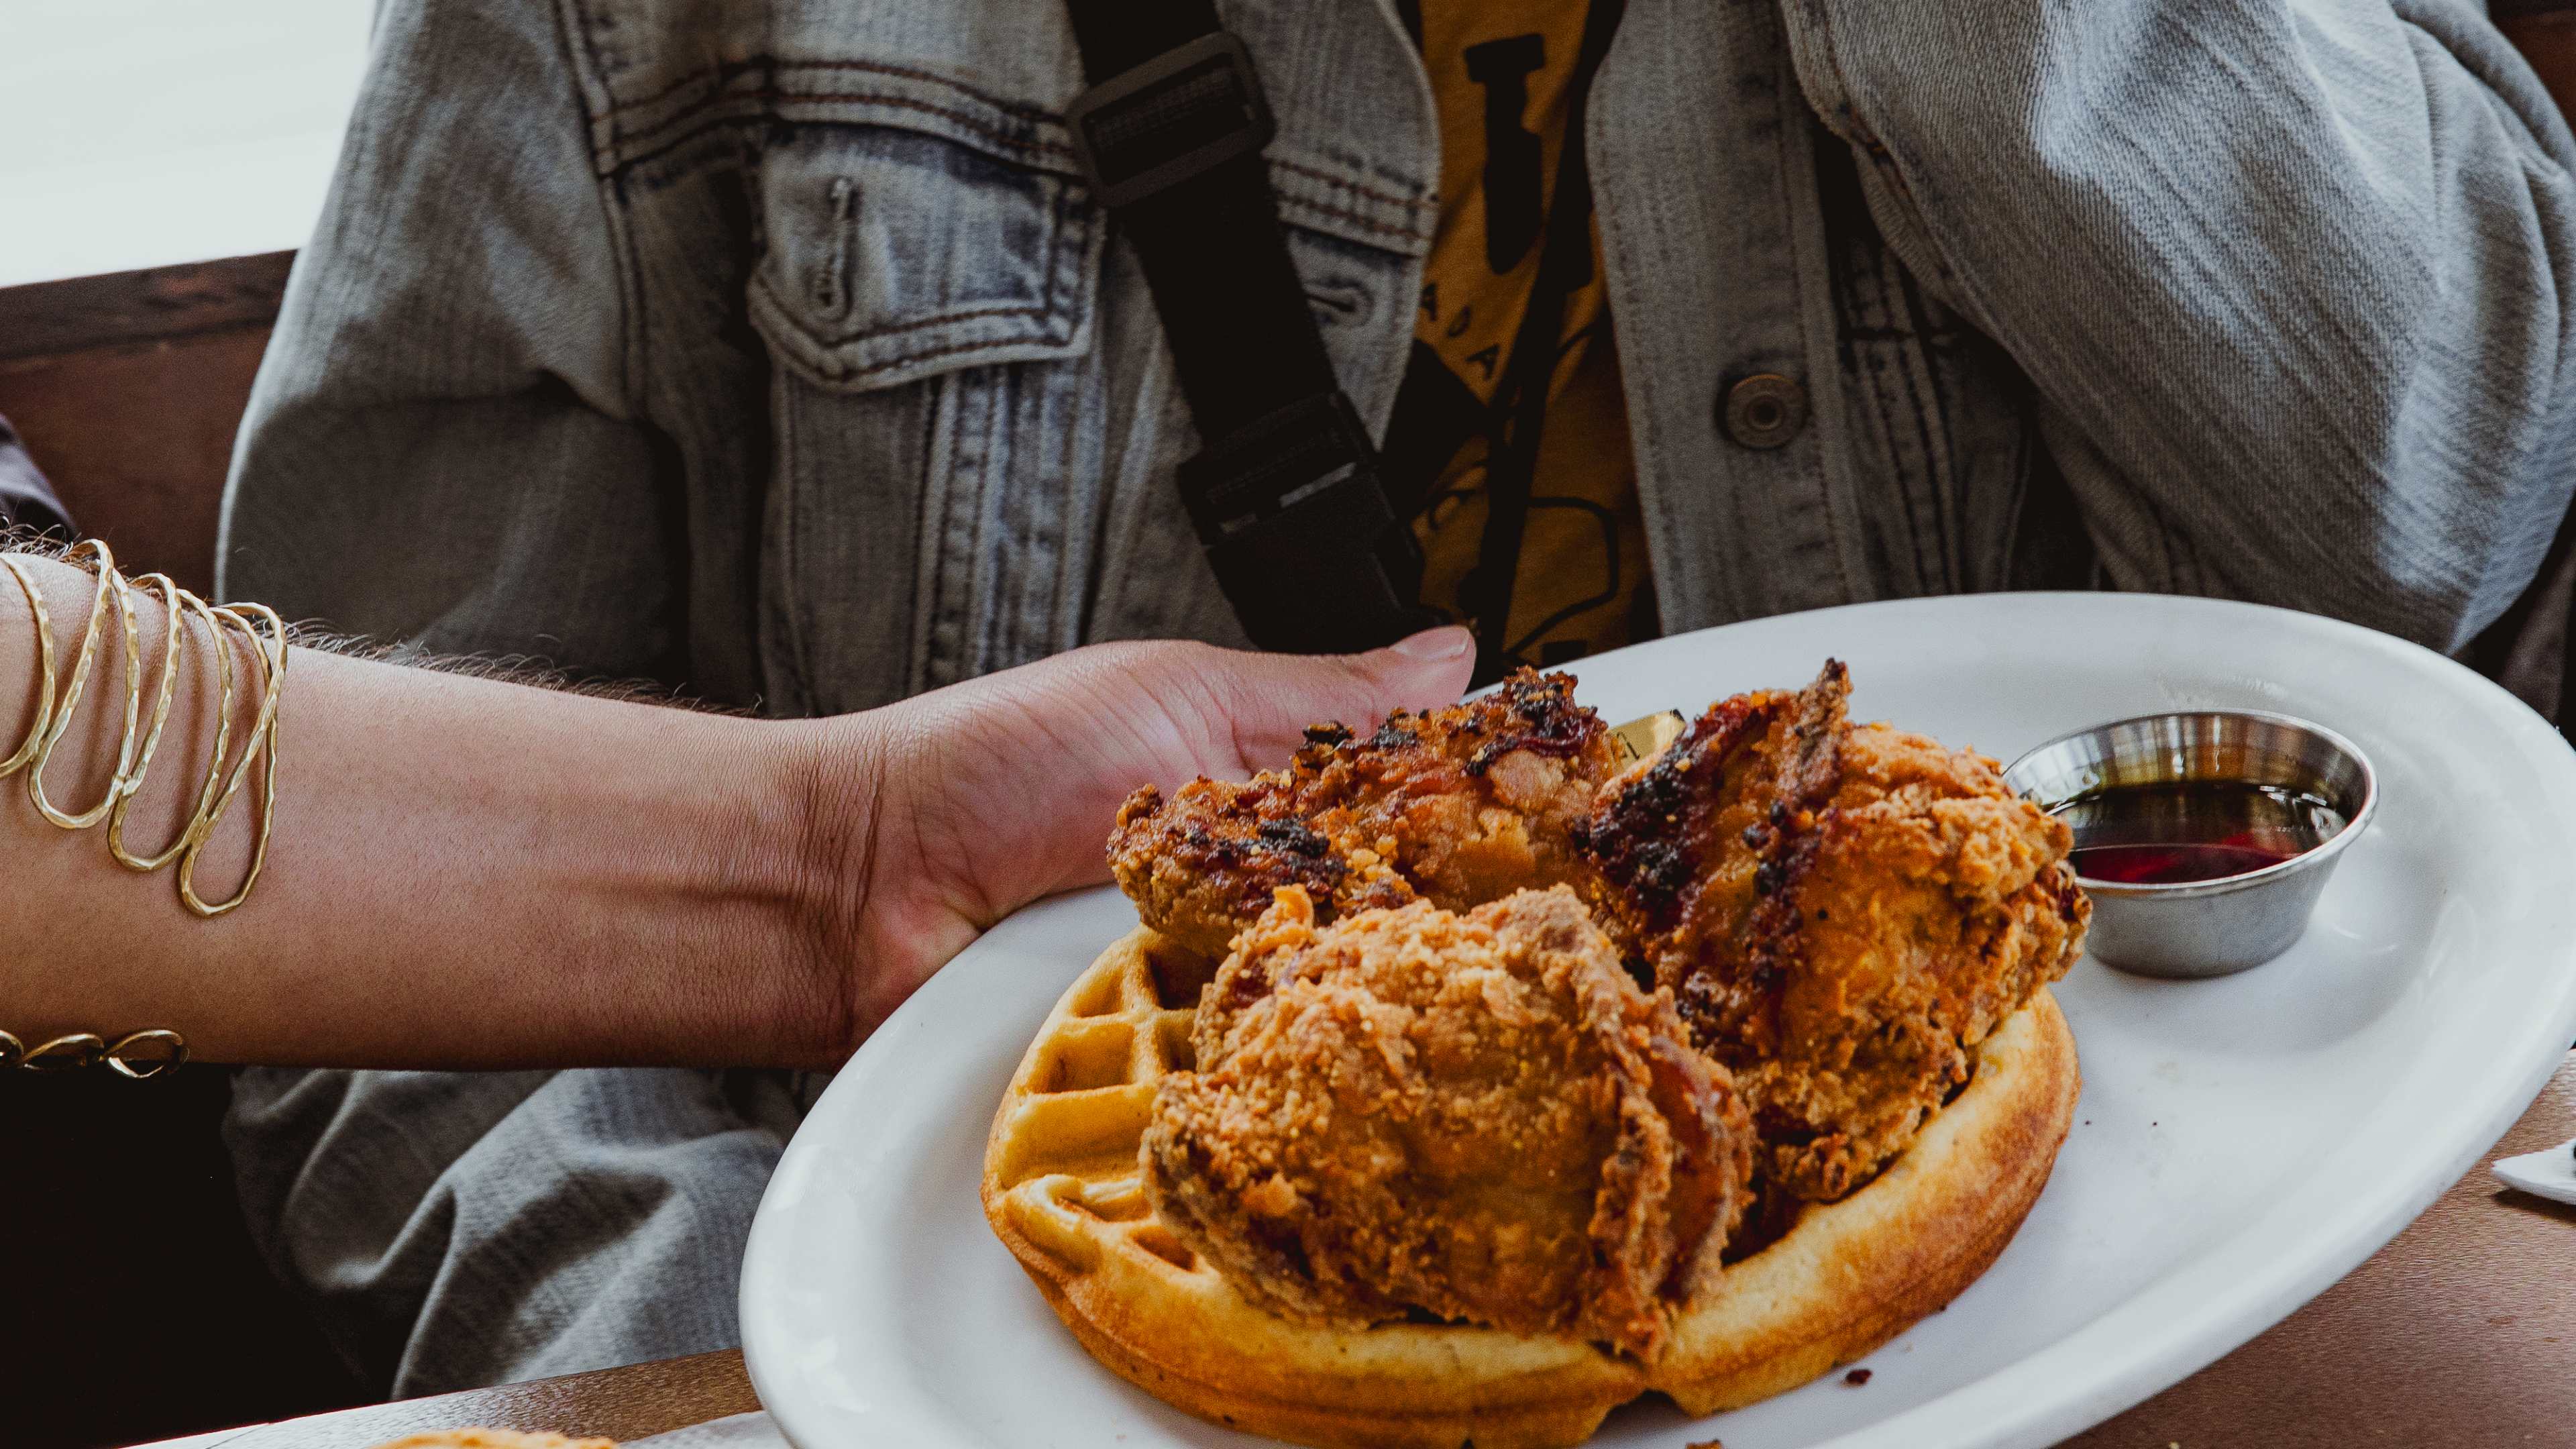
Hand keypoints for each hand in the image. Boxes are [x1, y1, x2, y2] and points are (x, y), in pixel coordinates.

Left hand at [806, 629, 1475, 1051]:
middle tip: (1529, 944)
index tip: (1582, 850)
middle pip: (1395, 939)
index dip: (1499, 843)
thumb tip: (1453, 647)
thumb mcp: (1178, 692)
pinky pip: (1254, 1085)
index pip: (1419, 830)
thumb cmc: (997, 768)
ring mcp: (1214, 995)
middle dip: (1450, 941)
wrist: (861, 884)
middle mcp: (1257, 906)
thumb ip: (1321, 691)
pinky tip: (1318, 1064)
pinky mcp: (1168, 1076)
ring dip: (1366, 1012)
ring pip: (1336, 1021)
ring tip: (1431, 1010)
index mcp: (1272, 806)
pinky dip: (1279, 1071)